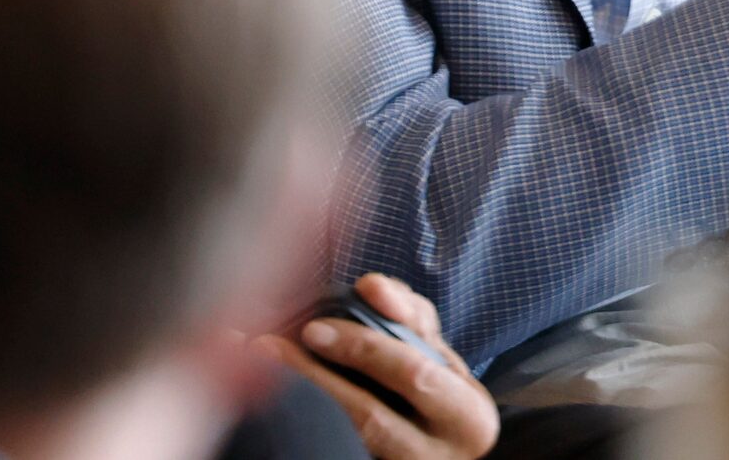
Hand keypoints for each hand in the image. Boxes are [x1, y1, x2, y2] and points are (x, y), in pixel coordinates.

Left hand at [258, 276, 497, 459]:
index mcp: (469, 417)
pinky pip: (335, 449)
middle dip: (318, 378)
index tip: (313, 328)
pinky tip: (275, 399)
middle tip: (270, 347)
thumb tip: (370, 286)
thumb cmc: (440, 389)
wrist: (445, 448)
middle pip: (370, 417)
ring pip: (346, 441)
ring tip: (260, 366)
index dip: (363, 350)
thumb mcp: (438, 351)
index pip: (413, 374)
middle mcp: (439, 455)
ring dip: (300, 400)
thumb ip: (408, 314)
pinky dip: (303, 422)